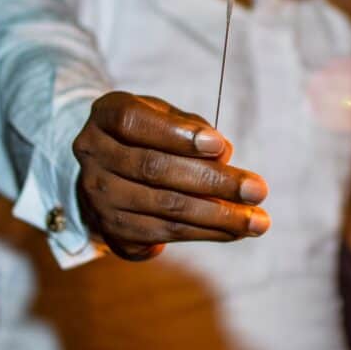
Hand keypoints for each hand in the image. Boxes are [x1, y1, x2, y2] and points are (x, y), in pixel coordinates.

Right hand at [73, 91, 269, 260]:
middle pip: (153, 169)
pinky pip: (164, 234)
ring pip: (163, 208)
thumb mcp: (166, 115)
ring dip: (218, 217)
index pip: (134, 122)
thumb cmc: (149, 133)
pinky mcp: (112, 230)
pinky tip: (235, 231)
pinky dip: (205, 233)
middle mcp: (92, 156)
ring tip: (257, 220)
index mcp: (104, 115)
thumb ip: (192, 127)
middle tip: (258, 190)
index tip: (219, 145)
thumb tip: (223, 154)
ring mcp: (98, 197)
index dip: (176, 134)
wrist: (110, 172)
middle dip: (213, 181)